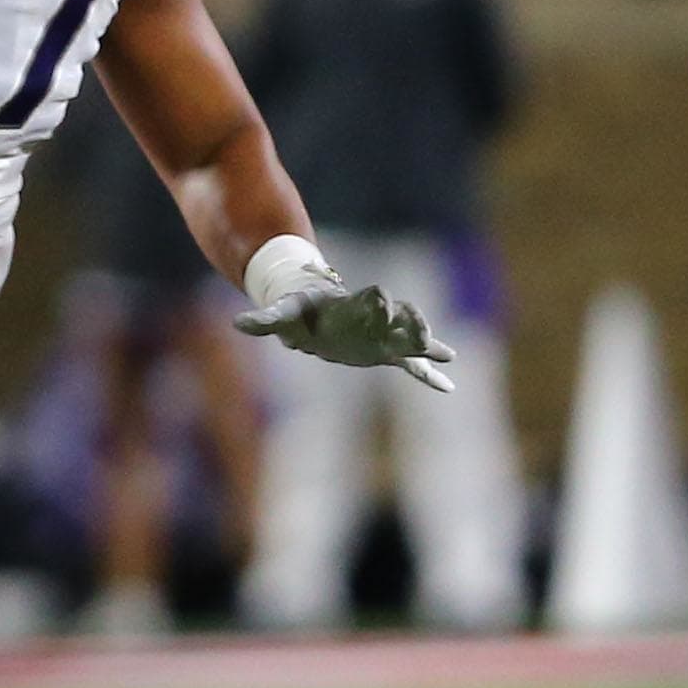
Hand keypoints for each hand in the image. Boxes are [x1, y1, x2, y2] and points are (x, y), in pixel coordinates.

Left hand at [235, 278, 457, 391]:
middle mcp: (372, 319)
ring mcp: (382, 335)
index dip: (378, 301)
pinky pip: (410, 364)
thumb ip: (265, 320)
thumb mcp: (283, 314)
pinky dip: (426, 374)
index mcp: (351, 306)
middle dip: (411, 323)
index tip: (384, 299)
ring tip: (448, 356)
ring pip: (409, 339)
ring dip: (426, 346)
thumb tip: (238, 324)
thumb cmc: (300, 310)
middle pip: (398, 317)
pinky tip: (447, 388)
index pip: (370, 300)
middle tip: (427, 335)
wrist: (317, 308)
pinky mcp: (385, 353)